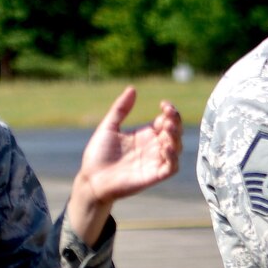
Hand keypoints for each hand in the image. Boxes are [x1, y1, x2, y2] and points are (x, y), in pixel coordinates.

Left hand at [66, 87, 182, 243]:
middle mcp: (152, 148)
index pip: (165, 121)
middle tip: (168, 115)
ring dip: (176, 137)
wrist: (91, 179)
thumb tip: (133, 89)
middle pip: (174, 133)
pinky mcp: (153, 176)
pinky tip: (165, 146)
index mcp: (144, 136)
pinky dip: (173, 157)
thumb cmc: (98, 155)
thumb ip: (121, 109)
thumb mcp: (108, 127)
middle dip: (175, 122)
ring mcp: (154, 162)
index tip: (164, 104)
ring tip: (166, 127)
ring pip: (176, 148)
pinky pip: (171, 167)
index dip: (169, 112)